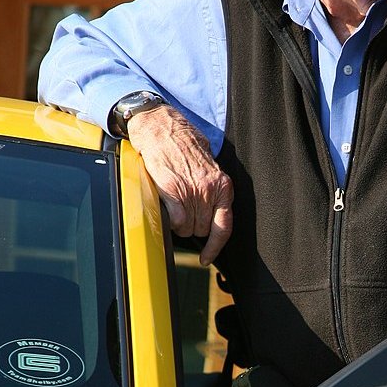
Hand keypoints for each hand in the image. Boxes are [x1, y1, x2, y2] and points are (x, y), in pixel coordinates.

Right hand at [126, 104, 232, 264]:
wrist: (162, 127)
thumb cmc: (184, 144)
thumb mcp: (209, 167)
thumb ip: (213, 190)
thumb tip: (211, 215)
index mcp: (223, 185)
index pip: (224, 227)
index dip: (215, 246)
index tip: (207, 258)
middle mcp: (210, 190)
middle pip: (203, 230)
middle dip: (193, 227)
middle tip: (184, 211)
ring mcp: (191, 191)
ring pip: (187, 229)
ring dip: (180, 224)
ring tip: (175, 205)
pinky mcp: (171, 191)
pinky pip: (174, 222)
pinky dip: (170, 221)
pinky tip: (167, 209)